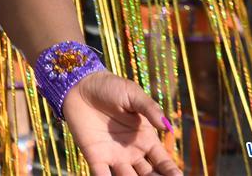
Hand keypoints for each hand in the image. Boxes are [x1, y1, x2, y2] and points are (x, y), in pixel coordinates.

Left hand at [62, 71, 180, 175]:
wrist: (80, 84)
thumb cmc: (110, 87)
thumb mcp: (133, 94)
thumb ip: (150, 108)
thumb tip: (168, 127)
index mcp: (145, 138)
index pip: (163, 162)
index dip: (171, 172)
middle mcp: (132, 152)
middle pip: (149, 175)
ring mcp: (114, 156)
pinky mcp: (95, 157)